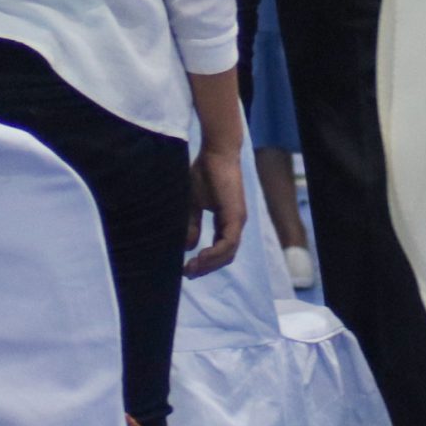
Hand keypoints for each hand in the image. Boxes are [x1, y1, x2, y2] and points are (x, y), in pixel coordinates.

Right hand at [185, 143, 248, 277]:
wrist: (216, 152)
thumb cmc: (203, 174)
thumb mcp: (193, 205)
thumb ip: (192, 225)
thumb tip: (188, 247)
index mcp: (227, 221)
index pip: (221, 250)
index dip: (206, 262)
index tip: (187, 269)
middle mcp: (235, 223)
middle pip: (225, 256)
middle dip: (206, 268)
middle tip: (187, 273)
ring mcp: (238, 220)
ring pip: (228, 253)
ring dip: (210, 264)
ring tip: (191, 268)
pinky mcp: (236, 216)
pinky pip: (228, 243)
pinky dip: (215, 253)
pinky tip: (200, 257)